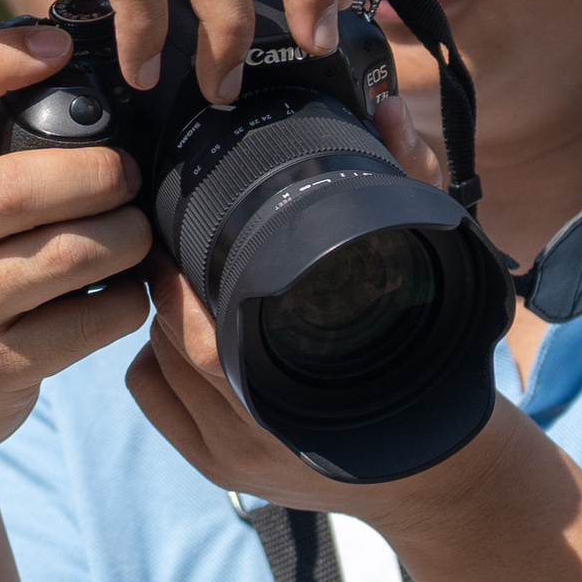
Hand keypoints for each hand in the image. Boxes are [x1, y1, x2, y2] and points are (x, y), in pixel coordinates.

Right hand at [0, 22, 153, 491]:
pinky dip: (125, 302)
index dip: (0, 57)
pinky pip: (87, 323)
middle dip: (95, 174)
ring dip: (124, 238)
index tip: (57, 44)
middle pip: (17, 184)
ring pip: (64, 255)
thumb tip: (73, 82)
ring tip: (139, 233)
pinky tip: (126, 295)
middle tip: (128, 175)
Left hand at [123, 87, 510, 537]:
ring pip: (151, 365)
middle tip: (171, 244)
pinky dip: (154, 358)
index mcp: (300, 391)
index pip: (201, 333)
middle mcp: (256, 434)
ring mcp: (230, 458)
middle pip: (169, 341)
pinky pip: (148, 394)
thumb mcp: (428, 272)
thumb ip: (409, 185)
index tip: (175, 229)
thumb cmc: (431, 363)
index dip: (177, 275)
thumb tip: (384, 111)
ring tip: (186, 286)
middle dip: (164, 287)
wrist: (433, 471)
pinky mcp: (214, 470)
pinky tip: (186, 337)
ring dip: (161, 319)